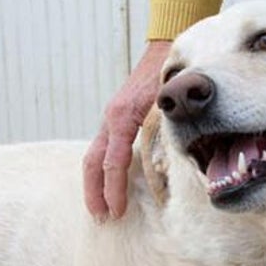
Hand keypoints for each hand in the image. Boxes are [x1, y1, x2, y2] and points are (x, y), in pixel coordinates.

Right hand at [83, 40, 172, 219]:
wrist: (165, 47)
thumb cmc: (172, 74)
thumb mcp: (172, 103)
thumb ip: (167, 131)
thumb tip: (172, 163)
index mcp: (123, 117)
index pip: (113, 162)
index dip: (114, 190)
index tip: (118, 212)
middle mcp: (111, 118)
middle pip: (93, 163)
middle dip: (95, 193)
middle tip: (101, 218)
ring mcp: (111, 118)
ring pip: (94, 156)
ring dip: (95, 184)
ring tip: (101, 208)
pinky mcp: (117, 119)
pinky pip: (104, 149)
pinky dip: (103, 170)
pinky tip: (110, 185)